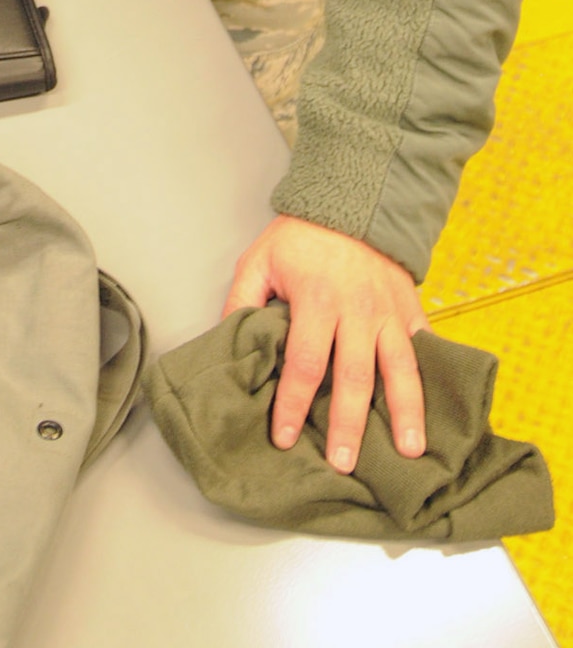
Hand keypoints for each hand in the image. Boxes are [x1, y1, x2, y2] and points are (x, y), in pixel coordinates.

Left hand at [223, 214, 430, 471]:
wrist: (351, 201)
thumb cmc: (300, 238)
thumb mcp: (259, 260)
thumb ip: (242, 301)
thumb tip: (229, 344)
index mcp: (316, 300)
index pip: (303, 363)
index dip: (292, 404)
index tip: (284, 438)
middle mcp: (357, 310)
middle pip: (354, 376)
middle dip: (348, 424)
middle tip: (343, 464)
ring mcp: (389, 312)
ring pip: (401, 369)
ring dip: (406, 413)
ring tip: (410, 452)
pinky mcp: (410, 310)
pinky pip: (424, 350)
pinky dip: (432, 383)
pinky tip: (437, 415)